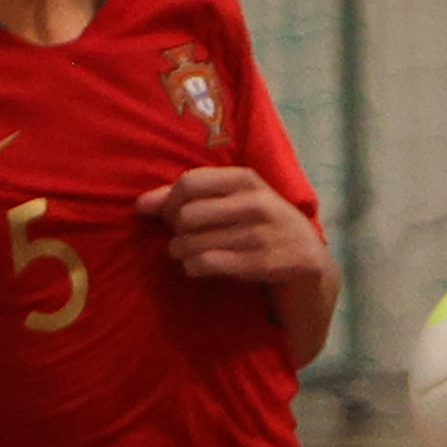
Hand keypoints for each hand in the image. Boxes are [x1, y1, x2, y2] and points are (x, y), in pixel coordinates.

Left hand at [135, 168, 333, 286]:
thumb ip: (189, 196)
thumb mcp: (235, 199)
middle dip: (175, 231)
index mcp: (246, 179)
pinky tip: (198, 267)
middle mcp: (255, 203)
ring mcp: (259, 234)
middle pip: (187, 216)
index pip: (189, 183)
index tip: (169, 215)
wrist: (306, 255)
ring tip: (187, 254)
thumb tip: (140, 205)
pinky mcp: (260, 263)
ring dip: (180, 252)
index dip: (169, 202)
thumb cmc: (260, 221)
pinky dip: (193, 267)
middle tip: (181, 238)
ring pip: (193, 243)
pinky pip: (206, 264)